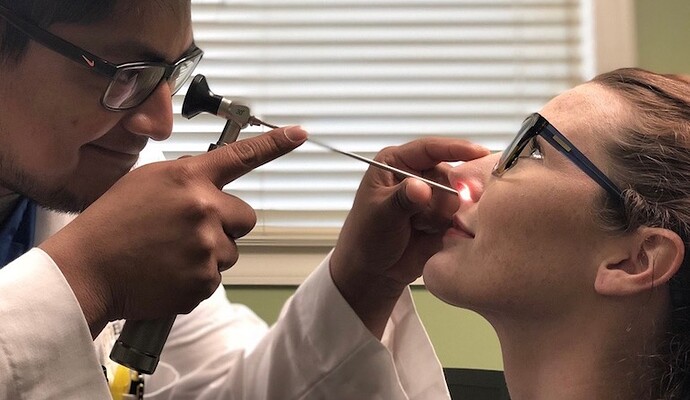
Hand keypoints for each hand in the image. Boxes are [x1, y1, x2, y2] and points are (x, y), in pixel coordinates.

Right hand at [40, 127, 306, 336]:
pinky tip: (167, 273)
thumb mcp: (146, 182)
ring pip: (231, 250)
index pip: (241, 156)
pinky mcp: (204, 280)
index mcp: (189, 178)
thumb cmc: (112, 223)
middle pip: (246, 217)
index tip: (300, 133)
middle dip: (228, 224)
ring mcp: (207, 246)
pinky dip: (196, 278)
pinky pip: (215, 277)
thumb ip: (186, 179)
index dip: (274, 143)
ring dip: (210, 253)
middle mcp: (204, 208)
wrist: (86, 270)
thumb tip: (212, 184)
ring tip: (169, 255)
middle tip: (192, 232)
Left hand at [330, 137, 488, 336]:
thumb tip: (422, 187)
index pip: (429, 149)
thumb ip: (402, 199)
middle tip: (422, 218)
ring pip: (458, 198)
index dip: (455, 148)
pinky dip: (453, 228)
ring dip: (442, 217)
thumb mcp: (381, 215)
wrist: (375, 271)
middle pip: (451, 175)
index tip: (478, 152)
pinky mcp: (444, 217)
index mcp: (397, 163)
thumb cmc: (367, 236)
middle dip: (444, 197)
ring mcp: (433, 196)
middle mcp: (418, 174)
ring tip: (419, 228)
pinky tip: (436, 237)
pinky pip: (462, 217)